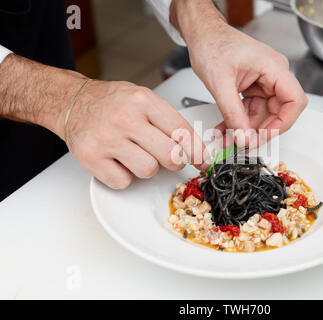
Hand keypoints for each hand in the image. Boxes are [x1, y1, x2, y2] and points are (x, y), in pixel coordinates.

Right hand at [64, 80, 207, 188]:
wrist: (72, 102)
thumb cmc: (111, 102)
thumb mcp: (143, 98)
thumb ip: (168, 121)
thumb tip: (195, 149)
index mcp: (143, 100)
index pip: (182, 131)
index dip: (197, 151)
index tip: (202, 161)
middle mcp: (125, 118)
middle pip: (170, 156)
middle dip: (174, 161)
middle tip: (168, 157)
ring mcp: (107, 138)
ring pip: (148, 170)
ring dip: (146, 167)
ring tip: (135, 153)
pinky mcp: (91, 157)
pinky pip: (123, 182)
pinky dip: (124, 176)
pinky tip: (118, 161)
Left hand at [190, 24, 306, 145]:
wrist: (202, 35)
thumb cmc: (212, 44)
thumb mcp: (220, 83)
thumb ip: (233, 114)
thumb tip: (244, 137)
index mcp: (273, 67)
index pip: (294, 101)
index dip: (283, 123)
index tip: (265, 136)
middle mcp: (273, 74)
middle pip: (279, 111)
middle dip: (260, 131)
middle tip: (244, 143)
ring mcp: (265, 82)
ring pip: (263, 115)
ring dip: (246, 130)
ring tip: (229, 140)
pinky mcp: (254, 87)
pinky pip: (252, 110)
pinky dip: (239, 122)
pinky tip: (227, 129)